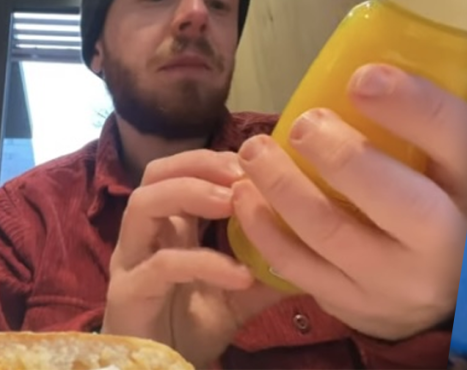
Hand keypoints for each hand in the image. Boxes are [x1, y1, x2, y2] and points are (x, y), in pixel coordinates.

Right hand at [103, 150, 282, 367]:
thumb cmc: (199, 324)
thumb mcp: (247, 290)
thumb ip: (275, 264)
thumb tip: (321, 243)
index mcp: (173, 224)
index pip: (185, 169)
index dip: (220, 158)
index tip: (263, 163)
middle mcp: (147, 234)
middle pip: (157, 172)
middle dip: (201, 164)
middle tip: (245, 174)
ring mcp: (132, 261)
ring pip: (143, 204)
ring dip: (191, 193)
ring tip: (234, 203)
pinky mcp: (128, 293)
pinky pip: (163, 264)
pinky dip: (204, 262)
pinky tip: (241, 275)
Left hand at [232, 63, 466, 340]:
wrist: (445, 290)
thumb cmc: (442, 204)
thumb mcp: (448, 162)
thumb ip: (420, 123)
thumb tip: (362, 71)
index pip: (456, 142)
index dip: (410, 107)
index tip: (362, 78)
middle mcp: (450, 244)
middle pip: (396, 199)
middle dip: (340, 156)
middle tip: (301, 124)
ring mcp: (402, 284)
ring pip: (333, 234)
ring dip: (283, 187)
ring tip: (254, 152)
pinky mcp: (360, 310)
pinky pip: (301, 269)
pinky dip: (266, 231)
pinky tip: (249, 199)